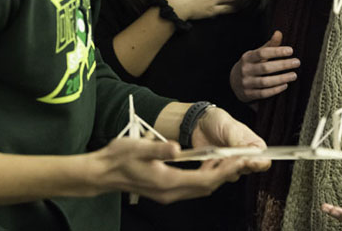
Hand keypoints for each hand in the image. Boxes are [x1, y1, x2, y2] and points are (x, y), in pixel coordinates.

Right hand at [92, 136, 256, 203]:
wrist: (102, 173)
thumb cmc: (118, 159)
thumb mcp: (138, 147)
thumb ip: (158, 148)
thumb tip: (176, 147)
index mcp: (167, 181)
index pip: (204, 179)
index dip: (224, 170)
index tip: (238, 160)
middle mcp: (170, 192)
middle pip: (206, 187)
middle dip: (225, 174)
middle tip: (240, 159)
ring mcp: (167, 194)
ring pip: (200, 189)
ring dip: (215, 176)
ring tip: (227, 160)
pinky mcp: (165, 191)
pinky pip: (191, 187)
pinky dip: (204, 177)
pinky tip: (206, 163)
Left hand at [192, 106, 269, 173]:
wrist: (200, 124)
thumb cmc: (219, 122)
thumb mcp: (231, 129)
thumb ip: (239, 143)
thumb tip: (245, 156)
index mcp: (253, 145)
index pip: (264, 161)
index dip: (259, 164)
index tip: (249, 161)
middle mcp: (245, 156)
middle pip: (249, 170)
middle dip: (239, 165)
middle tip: (230, 156)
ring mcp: (231, 163)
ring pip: (235, 175)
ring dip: (226, 167)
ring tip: (218, 155)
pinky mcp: (219, 168)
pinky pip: (220, 175)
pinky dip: (216, 169)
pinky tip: (211, 158)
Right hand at [230, 31, 299, 101]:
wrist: (234, 82)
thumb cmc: (251, 65)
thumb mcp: (257, 54)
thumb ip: (269, 45)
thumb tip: (278, 33)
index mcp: (247, 57)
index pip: (262, 53)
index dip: (277, 51)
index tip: (291, 50)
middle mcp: (245, 70)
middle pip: (265, 67)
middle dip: (282, 65)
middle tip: (297, 62)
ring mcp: (246, 83)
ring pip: (265, 82)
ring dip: (281, 79)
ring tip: (294, 75)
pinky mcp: (248, 94)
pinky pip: (263, 93)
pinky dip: (275, 90)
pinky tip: (285, 85)